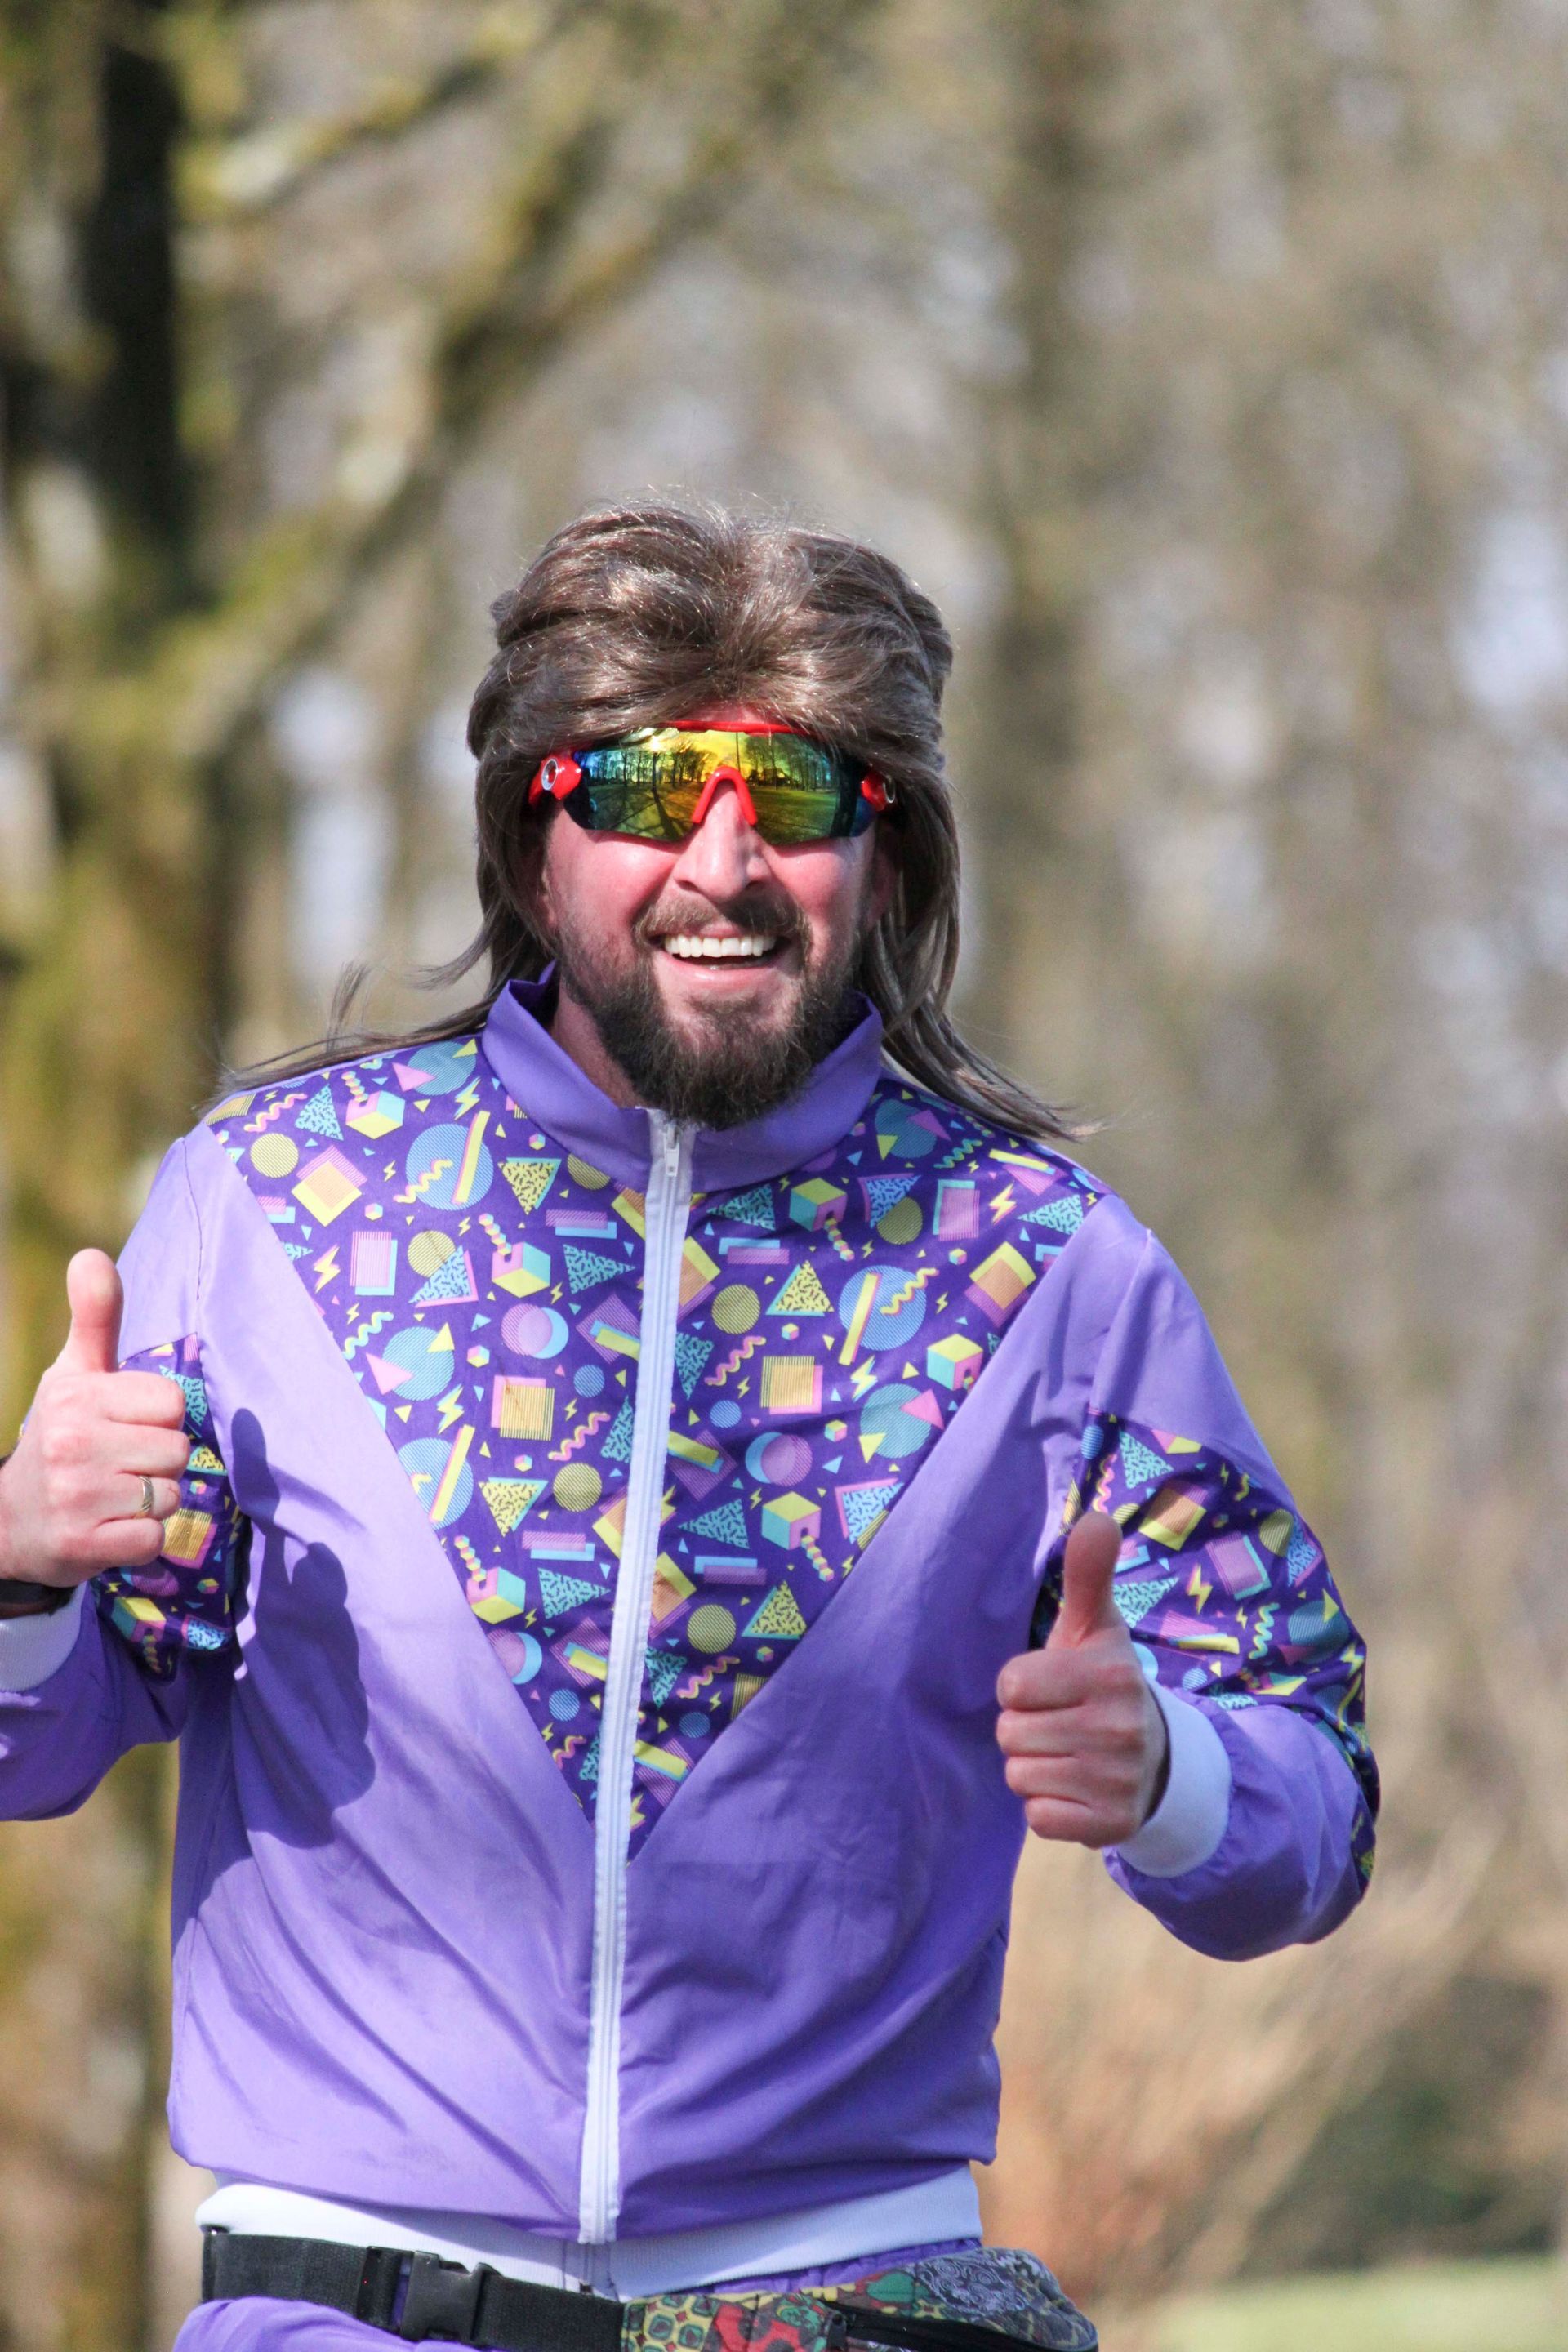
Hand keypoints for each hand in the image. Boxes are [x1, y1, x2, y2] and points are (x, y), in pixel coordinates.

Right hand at [0, 1250, 189, 1591]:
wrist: (9, 1522)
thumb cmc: (62, 1436)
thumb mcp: (73, 1374)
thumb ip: (94, 1317)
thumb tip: (91, 1254)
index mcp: (75, 1395)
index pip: (172, 1402)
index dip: (157, 1417)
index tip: (123, 1425)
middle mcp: (71, 1443)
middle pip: (177, 1450)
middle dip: (157, 1461)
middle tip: (117, 1465)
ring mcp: (75, 1497)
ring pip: (169, 1495)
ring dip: (151, 1502)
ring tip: (113, 1496)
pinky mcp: (82, 1547)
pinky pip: (153, 1540)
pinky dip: (140, 1540)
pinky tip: (108, 1529)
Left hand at [996, 1509, 1169, 1845]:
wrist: (1156, 1759)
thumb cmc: (1105, 1682)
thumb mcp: (1097, 1627)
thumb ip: (1088, 1575)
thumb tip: (1096, 1517)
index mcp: (1111, 1674)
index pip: (1011, 1684)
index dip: (1023, 1686)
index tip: (1055, 1686)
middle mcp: (1120, 1728)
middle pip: (1010, 1732)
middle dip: (1026, 1727)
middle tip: (1063, 1723)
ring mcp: (1117, 1781)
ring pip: (1019, 1774)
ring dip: (1034, 1766)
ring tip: (1069, 1753)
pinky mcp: (1110, 1825)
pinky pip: (1037, 1816)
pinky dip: (1047, 1806)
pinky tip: (1075, 1787)